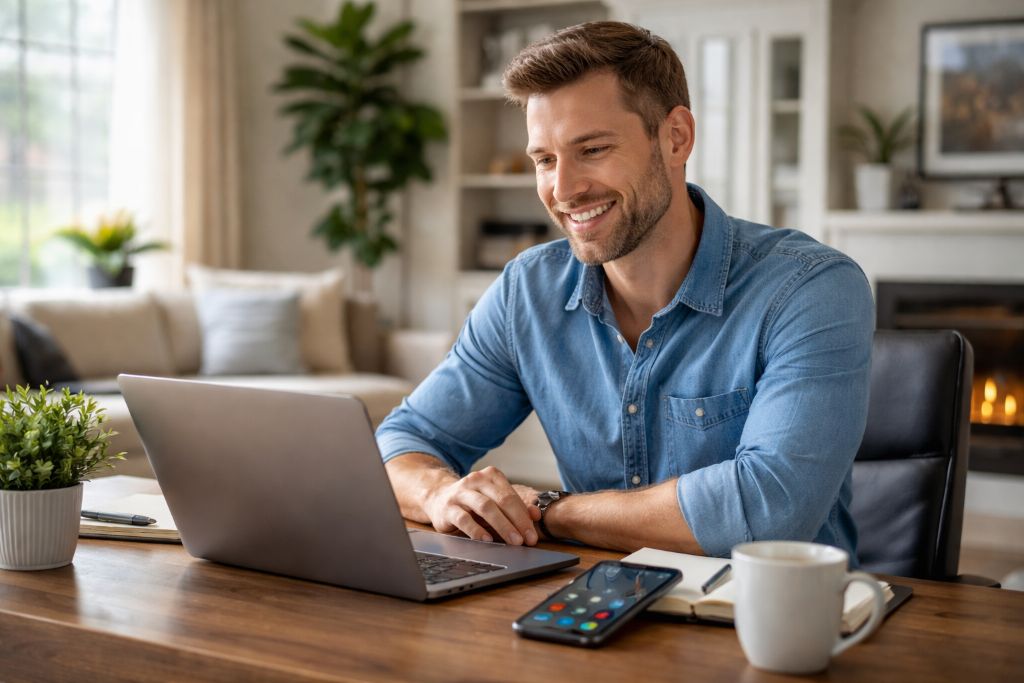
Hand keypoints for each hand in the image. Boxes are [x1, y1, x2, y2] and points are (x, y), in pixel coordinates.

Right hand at [422, 466, 540, 545]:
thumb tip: (536, 516)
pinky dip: (477, 530)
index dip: (524, 517)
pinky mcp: (448, 507)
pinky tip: (487, 540)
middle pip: (501, 501)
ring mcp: (461, 493)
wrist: (438, 498)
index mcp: (491, 476)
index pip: (512, 496)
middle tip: (526, 540)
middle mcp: (476, 480)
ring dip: (502, 525)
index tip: (532, 535)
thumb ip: (516, 508)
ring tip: (513, 541)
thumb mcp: (495, 502)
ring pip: (485, 507)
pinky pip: (464, 518)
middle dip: (517, 522)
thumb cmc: (472, 502)